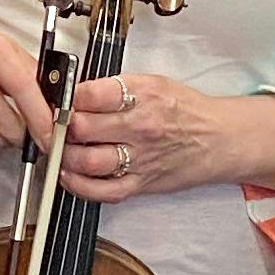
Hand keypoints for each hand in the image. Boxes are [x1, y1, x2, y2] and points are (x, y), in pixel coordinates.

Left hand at [60, 70, 232, 202]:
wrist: (220, 139)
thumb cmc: (186, 110)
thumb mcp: (153, 83)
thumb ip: (114, 88)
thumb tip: (75, 92)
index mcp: (142, 95)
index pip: (89, 94)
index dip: (65, 97)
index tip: (58, 99)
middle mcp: (140, 126)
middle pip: (82, 128)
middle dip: (60, 126)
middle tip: (53, 124)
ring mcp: (140, 158)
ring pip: (87, 161)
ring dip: (64, 156)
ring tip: (60, 148)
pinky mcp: (141, 183)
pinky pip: (102, 191)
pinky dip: (79, 186)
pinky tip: (69, 175)